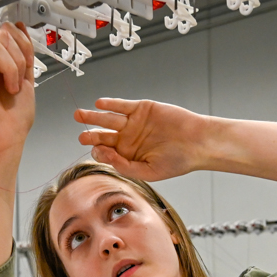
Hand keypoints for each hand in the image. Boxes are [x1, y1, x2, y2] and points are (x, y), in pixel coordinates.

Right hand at [0, 23, 36, 156]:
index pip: (6, 32)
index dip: (22, 46)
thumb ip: (21, 51)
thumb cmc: (13, 118)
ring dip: (9, 70)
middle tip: (15, 86)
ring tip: (7, 90)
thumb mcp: (24, 77)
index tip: (25, 70)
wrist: (5, 140)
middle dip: (17, 61)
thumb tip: (17, 24)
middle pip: (1, 35)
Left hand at [73, 98, 212, 181]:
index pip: (106, 153)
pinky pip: (122, 105)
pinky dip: (111, 104)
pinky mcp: (142, 108)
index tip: (98, 151)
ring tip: (79, 115)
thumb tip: (103, 155)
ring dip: (93, 117)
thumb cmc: (177, 161)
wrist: (198, 143)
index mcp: (128, 155)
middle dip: (91, 135)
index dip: (98, 151)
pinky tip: (99, 104)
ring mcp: (134, 122)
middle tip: (81, 136)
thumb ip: (124, 166)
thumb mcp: (148, 171)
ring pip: (108, 119)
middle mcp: (128, 139)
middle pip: (103, 135)